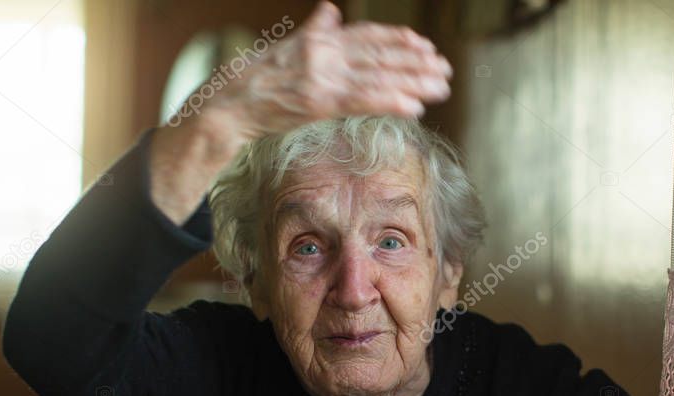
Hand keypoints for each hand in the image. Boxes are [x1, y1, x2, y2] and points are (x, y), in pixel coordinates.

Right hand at [149, 1, 451, 223]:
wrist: (228, 102)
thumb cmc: (257, 79)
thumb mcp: (288, 47)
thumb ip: (315, 30)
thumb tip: (330, 10)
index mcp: (320, 40)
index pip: (368, 36)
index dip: (398, 40)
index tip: (424, 45)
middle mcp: (324, 52)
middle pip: (380, 55)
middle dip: (416, 62)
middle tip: (444, 70)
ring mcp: (322, 76)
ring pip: (378, 77)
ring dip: (414, 82)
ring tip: (440, 88)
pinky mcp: (318, 101)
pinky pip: (363, 100)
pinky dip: (391, 101)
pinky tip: (414, 107)